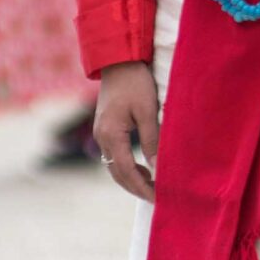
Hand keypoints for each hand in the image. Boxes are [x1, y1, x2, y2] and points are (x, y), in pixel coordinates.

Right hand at [94, 61, 160, 201]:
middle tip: (156, 198)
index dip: (142, 187)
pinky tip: (143, 168)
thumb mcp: (148, 111)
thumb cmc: (136, 83)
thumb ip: (152, 139)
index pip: (127, 171)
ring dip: (131, 179)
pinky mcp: (105, 129)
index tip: (158, 197)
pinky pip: (114, 156)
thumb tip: (157, 167)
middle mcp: (101, 138)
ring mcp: (101, 134)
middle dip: (136, 188)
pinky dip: (127, 166)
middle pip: (117, 173)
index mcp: (111, 135)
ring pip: (114, 166)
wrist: (119, 61)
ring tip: (152, 186)